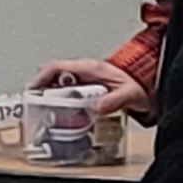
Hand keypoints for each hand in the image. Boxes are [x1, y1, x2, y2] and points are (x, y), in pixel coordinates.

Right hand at [30, 54, 145, 119]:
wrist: (149, 86)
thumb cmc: (139, 86)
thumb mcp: (130, 94)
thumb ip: (115, 100)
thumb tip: (98, 107)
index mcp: (89, 68)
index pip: (55, 67)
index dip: (41, 78)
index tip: (33, 91)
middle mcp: (83, 72)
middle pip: (51, 77)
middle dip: (42, 90)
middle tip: (38, 106)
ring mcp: (83, 80)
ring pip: (57, 85)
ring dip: (51, 98)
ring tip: (49, 113)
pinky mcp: (86, 89)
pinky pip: (67, 93)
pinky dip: (61, 102)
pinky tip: (66, 115)